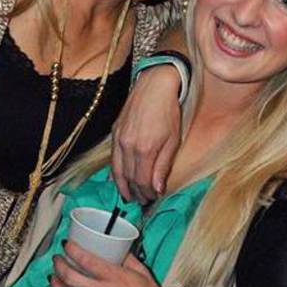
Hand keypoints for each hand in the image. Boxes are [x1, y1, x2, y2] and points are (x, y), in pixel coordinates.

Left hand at [51, 240, 172, 286]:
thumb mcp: (142, 272)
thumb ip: (127, 259)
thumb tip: (116, 249)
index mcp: (115, 278)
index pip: (86, 260)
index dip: (72, 250)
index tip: (66, 245)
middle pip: (71, 278)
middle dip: (59, 266)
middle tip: (57, 260)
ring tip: (53, 278)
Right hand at [112, 65, 181, 203]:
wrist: (154, 85)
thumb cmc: (168, 112)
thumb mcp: (173, 141)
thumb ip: (163, 167)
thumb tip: (158, 189)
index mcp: (144, 150)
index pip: (142, 182)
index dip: (147, 193)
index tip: (153, 198)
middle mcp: (128, 146)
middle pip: (129, 179)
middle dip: (136, 193)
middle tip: (143, 201)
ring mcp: (118, 139)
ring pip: (117, 171)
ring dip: (123, 186)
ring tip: (129, 196)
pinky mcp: (114, 133)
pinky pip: (113, 159)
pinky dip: (116, 172)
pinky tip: (121, 178)